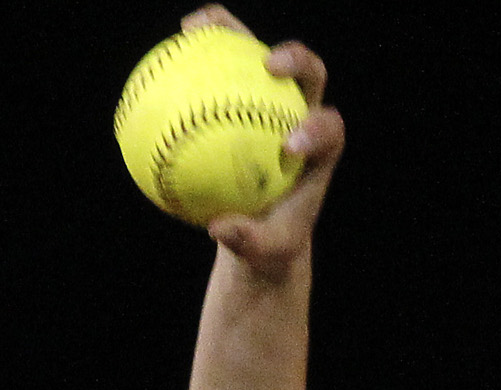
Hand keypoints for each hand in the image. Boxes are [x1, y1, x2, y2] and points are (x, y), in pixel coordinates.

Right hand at [180, 7, 344, 276]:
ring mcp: (274, 95)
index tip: (288, 146)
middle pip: (311, 74)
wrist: (265, 222)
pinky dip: (198, 50)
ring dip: (233, 31)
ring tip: (196, 28)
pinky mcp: (244, 87)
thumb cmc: (270, 238)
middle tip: (268, 65)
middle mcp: (303, 113)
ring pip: (259, 51)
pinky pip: (220, 62)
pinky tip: (171, 44)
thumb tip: (219, 229)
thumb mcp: (264, 249)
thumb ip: (247, 240)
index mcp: (320, 151)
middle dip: (296, 61)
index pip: (329, 131)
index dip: (316, 130)